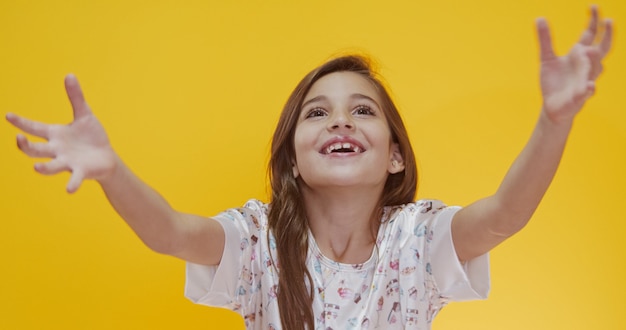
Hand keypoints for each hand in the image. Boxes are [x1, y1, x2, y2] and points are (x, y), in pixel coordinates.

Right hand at [6, 74, 116, 192]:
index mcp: (55, 135)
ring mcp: (67, 162)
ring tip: (36, 168)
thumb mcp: (84, 115)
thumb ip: (76, 97)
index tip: (8, 115)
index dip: (22, 123)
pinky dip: (72, 183)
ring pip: (50, 166)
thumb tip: (69, 74)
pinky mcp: (81, 172)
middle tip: (19, 139)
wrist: (106, 157)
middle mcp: (57, 150)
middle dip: (26, 146)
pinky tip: (70, 190)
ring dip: (44, 168)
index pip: (35, 128)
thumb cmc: (91, 137)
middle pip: (36, 150)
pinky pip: (74, 179)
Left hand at [537, 5, 612, 123]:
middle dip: (606, 35)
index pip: (591, 35)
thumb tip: (539, 17)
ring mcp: (585, 81)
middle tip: (609, 20)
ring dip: (594, 59)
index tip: (594, 6)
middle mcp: (587, 66)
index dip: (594, 21)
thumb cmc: (553, 81)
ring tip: (587, 49)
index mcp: (579, 55)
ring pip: (596, 68)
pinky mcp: (579, 97)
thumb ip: (545, 39)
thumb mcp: (546, 58)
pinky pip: (586, 92)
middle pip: (602, 48)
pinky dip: (588, 89)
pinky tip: (589, 86)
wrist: (553, 106)